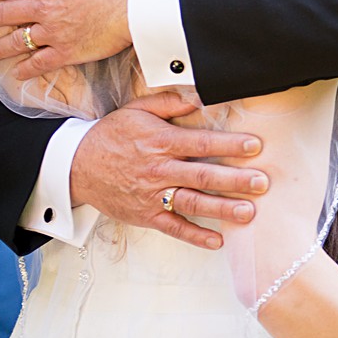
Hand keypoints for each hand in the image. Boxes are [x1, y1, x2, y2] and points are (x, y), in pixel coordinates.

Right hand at [69, 92, 267, 249]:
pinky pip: (173, 227)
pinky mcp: (146, 215)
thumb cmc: (111, 136)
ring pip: (192, 203)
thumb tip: (199, 96)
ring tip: (249, 212)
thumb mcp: (137, 110)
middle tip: (262, 183)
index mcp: (161, 142)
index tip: (255, 145)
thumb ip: (169, 103)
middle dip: (235, 180)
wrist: (76, 166)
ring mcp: (153, 195)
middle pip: (202, 175)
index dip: (229, 144)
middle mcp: (159, 170)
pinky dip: (194, 235)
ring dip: (222, 209)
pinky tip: (217, 240)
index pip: (201, 143)